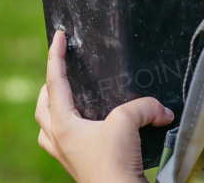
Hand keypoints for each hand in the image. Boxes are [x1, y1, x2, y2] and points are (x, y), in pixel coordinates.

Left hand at [35, 30, 171, 182]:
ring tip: (68, 99)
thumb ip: (143, 106)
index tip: (59, 36)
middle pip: (42, 107)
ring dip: (52, 111)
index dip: (56, 55)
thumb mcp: (126, 123)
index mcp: (62, 124)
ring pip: (47, 127)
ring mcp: (66, 156)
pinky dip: (68, 131)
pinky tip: (87, 128)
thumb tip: (161, 110)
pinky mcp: (79, 167)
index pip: (54, 81)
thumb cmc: (113, 165)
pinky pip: (63, 144)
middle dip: (49, 86)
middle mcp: (58, 140)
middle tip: (63, 71)